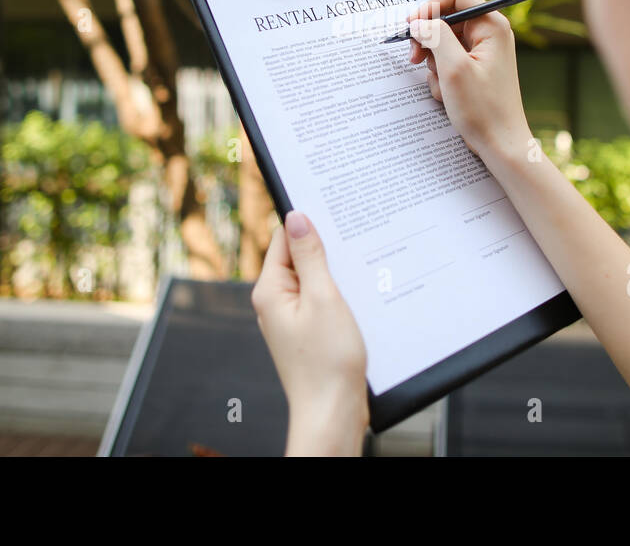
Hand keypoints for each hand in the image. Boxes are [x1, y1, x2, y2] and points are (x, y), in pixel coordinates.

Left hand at [252, 210, 368, 455]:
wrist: (333, 414)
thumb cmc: (327, 362)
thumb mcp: (323, 298)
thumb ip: (309, 256)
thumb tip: (297, 217)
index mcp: (270, 290)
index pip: (284, 239)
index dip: (309, 224)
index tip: (336, 214)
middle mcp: (274, 303)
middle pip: (299, 258)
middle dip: (326, 250)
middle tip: (356, 242)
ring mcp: (290, 320)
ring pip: (313, 280)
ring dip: (335, 275)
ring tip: (360, 274)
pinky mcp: (307, 334)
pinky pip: (320, 302)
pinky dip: (338, 296)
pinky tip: (359, 298)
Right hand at [407, 0, 531, 161]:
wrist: (500, 144)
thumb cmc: (485, 110)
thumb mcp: (454, 69)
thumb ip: (435, 36)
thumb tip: (418, 21)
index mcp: (492, 25)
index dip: (430, 5)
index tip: (414, 26)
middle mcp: (489, 33)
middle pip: (445, 17)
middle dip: (428, 38)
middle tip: (415, 57)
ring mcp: (481, 52)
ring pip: (442, 41)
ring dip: (434, 62)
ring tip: (443, 85)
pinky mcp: (474, 68)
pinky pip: (447, 61)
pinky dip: (441, 76)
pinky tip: (449, 94)